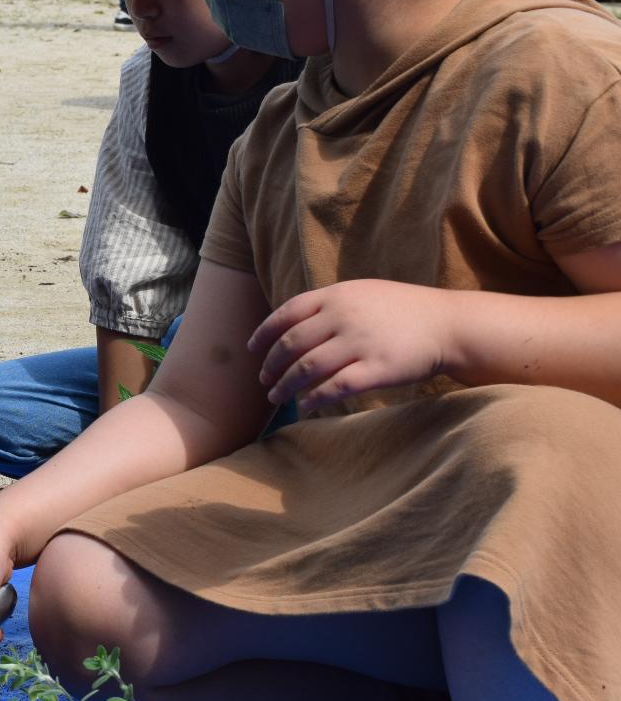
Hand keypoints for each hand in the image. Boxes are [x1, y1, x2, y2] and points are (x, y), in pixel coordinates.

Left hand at [249, 279, 451, 411]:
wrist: (449, 324)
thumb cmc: (402, 311)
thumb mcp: (362, 294)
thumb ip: (328, 305)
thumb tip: (290, 325)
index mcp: (337, 296)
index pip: (286, 314)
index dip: (264, 333)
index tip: (252, 349)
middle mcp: (344, 316)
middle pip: (291, 344)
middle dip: (271, 365)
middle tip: (263, 380)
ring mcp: (360, 342)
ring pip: (307, 368)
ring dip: (285, 386)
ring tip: (276, 397)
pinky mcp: (377, 369)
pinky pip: (334, 388)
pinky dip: (314, 399)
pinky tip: (306, 406)